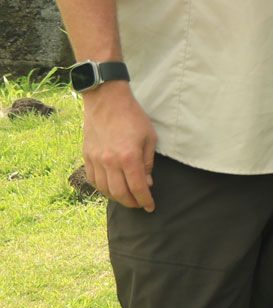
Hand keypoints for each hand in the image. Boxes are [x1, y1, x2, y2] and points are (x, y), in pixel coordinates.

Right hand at [81, 82, 156, 210]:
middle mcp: (110, 162)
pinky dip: (102, 187)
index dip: (145, 200)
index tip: (150, 207)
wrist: (106, 101)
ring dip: (116, 197)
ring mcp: (95, 160)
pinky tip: (110, 188)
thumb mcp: (149, 138)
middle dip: (131, 202)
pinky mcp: (87, 156)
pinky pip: (92, 179)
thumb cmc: (132, 117)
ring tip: (127, 197)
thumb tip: (147, 183)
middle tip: (139, 204)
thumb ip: (148, 163)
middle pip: (119, 193)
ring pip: (104, 189)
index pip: (137, 187)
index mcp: (128, 157)